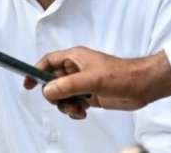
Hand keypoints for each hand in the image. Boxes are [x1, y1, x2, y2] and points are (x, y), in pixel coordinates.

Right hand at [24, 46, 155, 118]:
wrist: (142, 86)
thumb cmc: (120, 75)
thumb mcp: (91, 80)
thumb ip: (67, 85)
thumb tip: (47, 90)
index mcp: (74, 57)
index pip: (48, 62)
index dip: (36, 71)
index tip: (28, 84)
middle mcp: (76, 69)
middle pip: (53, 81)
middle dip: (55, 95)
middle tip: (62, 102)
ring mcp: (83, 82)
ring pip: (62, 95)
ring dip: (65, 105)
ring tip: (78, 110)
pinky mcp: (90, 95)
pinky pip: (73, 103)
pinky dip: (74, 110)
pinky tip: (83, 113)